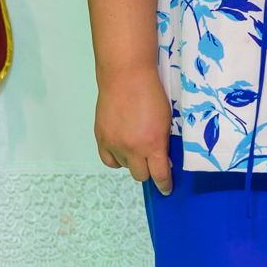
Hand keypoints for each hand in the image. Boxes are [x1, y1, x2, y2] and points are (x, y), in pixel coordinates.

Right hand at [94, 69, 174, 192]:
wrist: (126, 76)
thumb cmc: (151, 94)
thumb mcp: (166, 121)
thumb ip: (163, 144)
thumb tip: (163, 162)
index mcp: (152, 144)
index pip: (159, 175)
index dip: (164, 185)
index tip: (166, 189)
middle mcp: (132, 149)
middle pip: (141, 175)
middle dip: (148, 170)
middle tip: (151, 159)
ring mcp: (114, 144)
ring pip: (124, 167)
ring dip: (132, 161)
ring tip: (135, 144)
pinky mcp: (101, 138)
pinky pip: (108, 160)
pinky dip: (116, 158)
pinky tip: (121, 150)